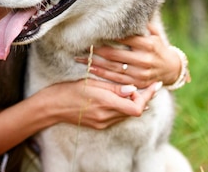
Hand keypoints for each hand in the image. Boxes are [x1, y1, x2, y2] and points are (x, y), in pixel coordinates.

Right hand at [41, 78, 159, 129]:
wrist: (52, 106)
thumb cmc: (68, 90)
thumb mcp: (91, 83)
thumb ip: (113, 88)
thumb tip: (133, 89)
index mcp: (106, 103)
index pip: (137, 106)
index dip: (148, 96)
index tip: (155, 86)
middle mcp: (106, 116)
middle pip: (135, 111)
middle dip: (143, 98)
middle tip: (147, 85)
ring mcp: (103, 122)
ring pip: (127, 114)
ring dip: (133, 103)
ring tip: (134, 90)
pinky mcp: (99, 124)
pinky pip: (117, 117)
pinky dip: (123, 108)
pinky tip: (120, 98)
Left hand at [75, 23, 180, 88]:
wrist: (172, 70)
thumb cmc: (159, 48)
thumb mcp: (155, 35)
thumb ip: (144, 24)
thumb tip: (132, 7)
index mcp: (148, 45)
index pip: (125, 38)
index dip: (109, 36)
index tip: (94, 32)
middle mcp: (144, 59)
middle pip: (115, 54)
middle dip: (97, 50)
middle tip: (82, 46)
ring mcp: (141, 73)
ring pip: (113, 68)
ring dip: (95, 63)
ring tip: (80, 58)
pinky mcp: (137, 83)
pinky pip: (117, 79)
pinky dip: (102, 75)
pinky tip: (90, 70)